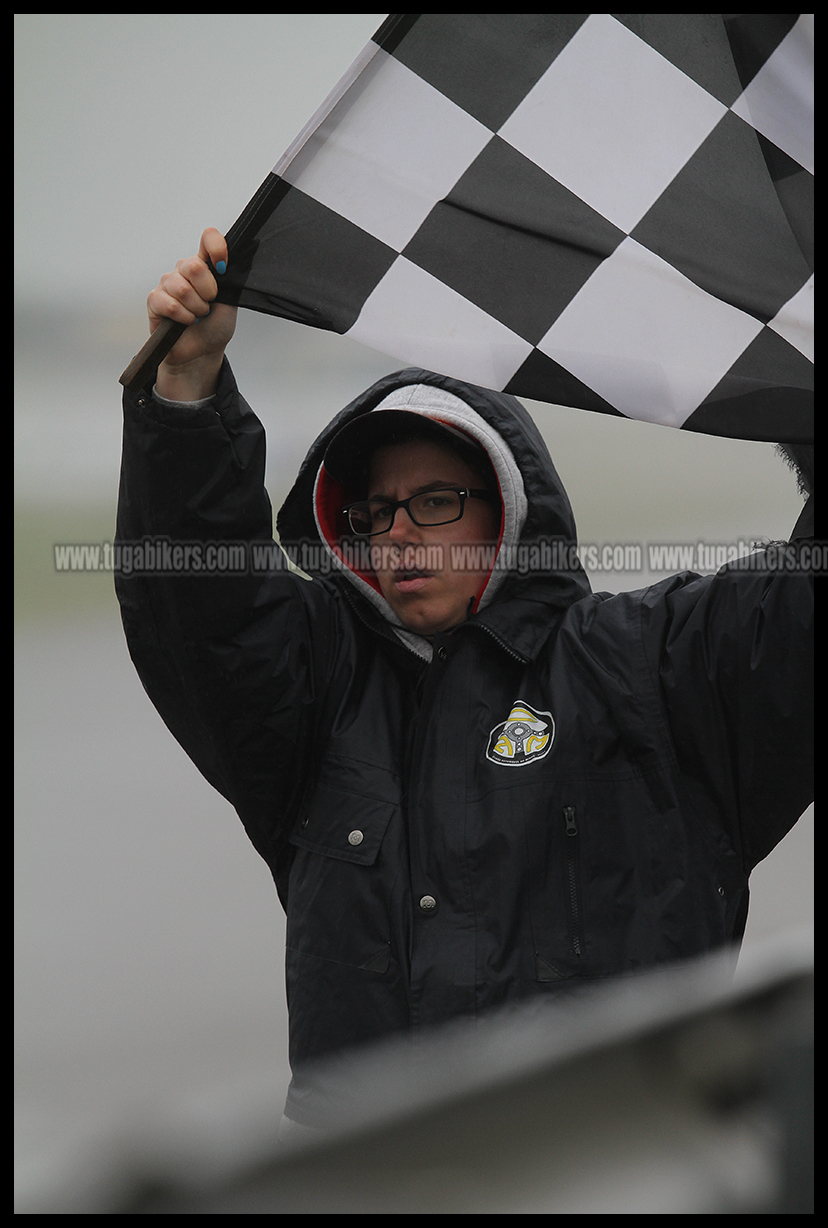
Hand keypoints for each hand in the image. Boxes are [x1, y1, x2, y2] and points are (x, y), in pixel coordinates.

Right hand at [149, 228, 237, 399]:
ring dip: (196, 309)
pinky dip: (183, 317)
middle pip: (193, 266)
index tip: (222, 267)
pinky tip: (186, 322)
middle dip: (207, 292)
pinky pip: (169, 304)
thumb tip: (228, 265)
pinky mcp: (155, 299)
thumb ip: (229, 281)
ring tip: (198, 316)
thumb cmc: (215, 326)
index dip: (217, 247)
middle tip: (208, 305)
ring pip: (182, 289)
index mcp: (205, 265)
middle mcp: (184, 270)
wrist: (202, 352)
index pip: (209, 238)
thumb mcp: (231, 303)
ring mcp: (168, 283)